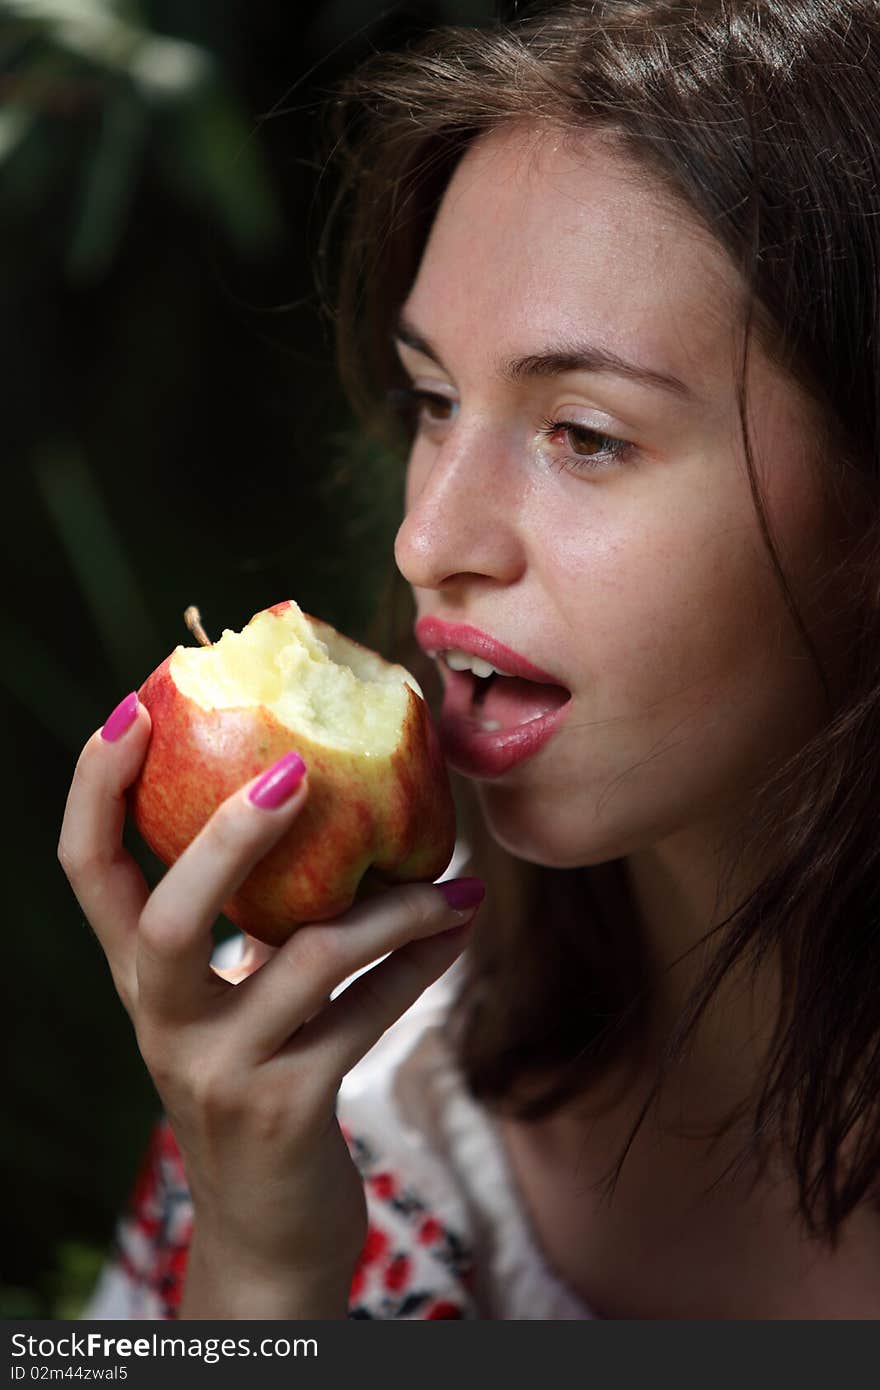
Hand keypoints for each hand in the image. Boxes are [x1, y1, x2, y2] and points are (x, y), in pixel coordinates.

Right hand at [58, 694, 481, 1315]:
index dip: (96, 789)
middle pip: (168, 919)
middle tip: (298, 771)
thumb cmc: (257, 1082)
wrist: (268, 1231)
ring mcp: (221, 1071)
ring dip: (393, 907)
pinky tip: (459, 927)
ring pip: (308, 959)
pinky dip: (421, 962)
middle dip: (229, 839)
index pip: (87, 872)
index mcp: (141, 980)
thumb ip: (254, 924)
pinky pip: (369, 1012)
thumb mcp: (234, 1001)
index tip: (136, 706)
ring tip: (452, 877)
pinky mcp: (289, 1110)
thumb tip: (323, 797)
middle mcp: (162, 1022)